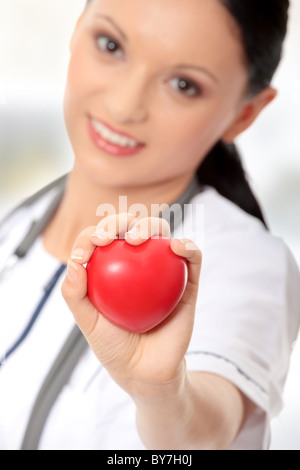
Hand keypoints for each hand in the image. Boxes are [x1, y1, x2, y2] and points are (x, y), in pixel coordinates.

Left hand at [61, 213, 201, 398]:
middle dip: (118, 220)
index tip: (86, 252)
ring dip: (150, 225)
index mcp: (115, 267)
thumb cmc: (115, 346)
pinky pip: (192, 257)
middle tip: (107, 236)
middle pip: (132, 227)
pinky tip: (176, 246)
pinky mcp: (188, 281)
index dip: (92, 235)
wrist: (147, 372)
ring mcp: (165, 269)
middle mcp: (140, 262)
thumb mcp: (87, 323)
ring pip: (162, 234)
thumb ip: (75, 294)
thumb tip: (74, 262)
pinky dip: (187, 246)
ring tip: (136, 238)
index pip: (103, 239)